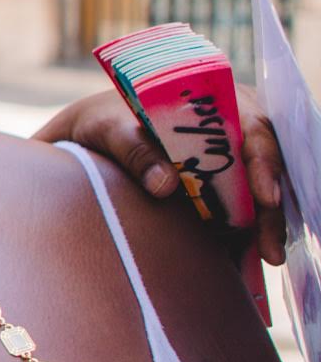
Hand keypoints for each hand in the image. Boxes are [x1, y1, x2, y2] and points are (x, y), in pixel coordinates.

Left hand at [36, 84, 287, 264]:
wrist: (90, 138)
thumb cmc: (103, 122)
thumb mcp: (111, 129)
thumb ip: (135, 150)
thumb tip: (165, 186)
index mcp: (217, 102)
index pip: (255, 129)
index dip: (265, 163)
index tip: (266, 197)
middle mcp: (233, 130)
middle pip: (266, 166)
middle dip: (272, 207)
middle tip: (271, 248)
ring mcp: (230, 161)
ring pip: (261, 192)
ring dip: (266, 224)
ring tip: (268, 257)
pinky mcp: (222, 187)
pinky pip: (243, 209)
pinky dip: (247, 232)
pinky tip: (249, 258)